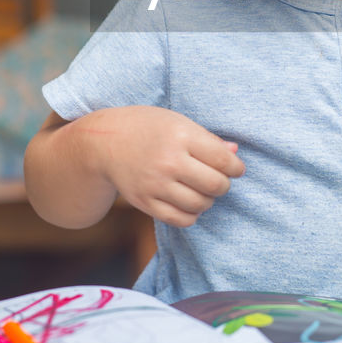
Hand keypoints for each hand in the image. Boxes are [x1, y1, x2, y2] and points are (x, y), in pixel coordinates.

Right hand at [90, 106, 244, 227]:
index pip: (223, 159)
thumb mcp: (178, 122)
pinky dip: (191, 215)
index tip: (235, 168)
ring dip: (208, 200)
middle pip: (215, 185)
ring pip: (200, 204)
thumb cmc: (148, 128)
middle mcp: (168, 161)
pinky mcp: (145, 202)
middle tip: (219, 179)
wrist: (105, 143)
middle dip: (223, 184)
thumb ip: (207, 139)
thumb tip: (235, 152)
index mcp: (180, 136)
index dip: (236, 167)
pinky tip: (189, 202)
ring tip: (202, 190)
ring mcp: (155, 184)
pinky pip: (180, 220)